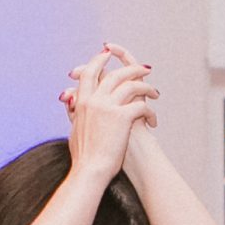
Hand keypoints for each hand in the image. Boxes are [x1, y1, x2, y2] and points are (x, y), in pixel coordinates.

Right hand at [60, 42, 158, 180]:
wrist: (90, 170)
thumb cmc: (83, 155)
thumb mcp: (73, 128)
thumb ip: (73, 110)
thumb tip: (69, 100)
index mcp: (82, 101)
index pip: (90, 72)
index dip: (99, 60)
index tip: (108, 54)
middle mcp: (94, 100)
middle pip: (115, 74)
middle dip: (132, 68)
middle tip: (145, 69)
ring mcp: (108, 107)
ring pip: (132, 86)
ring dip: (147, 87)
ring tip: (155, 93)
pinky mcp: (122, 117)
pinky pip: (142, 106)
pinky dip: (151, 113)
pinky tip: (154, 122)